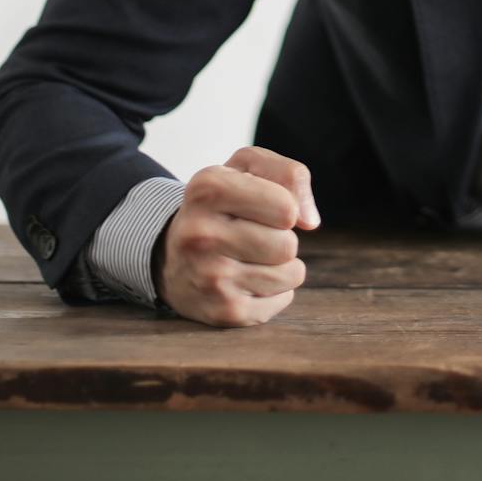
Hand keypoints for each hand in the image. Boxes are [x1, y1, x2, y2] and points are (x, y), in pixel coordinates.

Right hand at [157, 145, 320, 326]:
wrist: (171, 255)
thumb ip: (290, 175)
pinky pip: (284, 300)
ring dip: (282, 265)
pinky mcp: (222, 311)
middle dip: (282, 238)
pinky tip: (247, 280)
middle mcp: (201, 234)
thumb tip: (311, 221)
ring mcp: (210, 277)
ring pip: (291, 273)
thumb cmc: (222, 204)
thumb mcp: (247, 168)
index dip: (285, 207)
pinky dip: (276, 291)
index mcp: (208, 189)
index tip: (264, 208)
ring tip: (251, 257)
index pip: (286, 206)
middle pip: (288, 244)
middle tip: (254, 235)